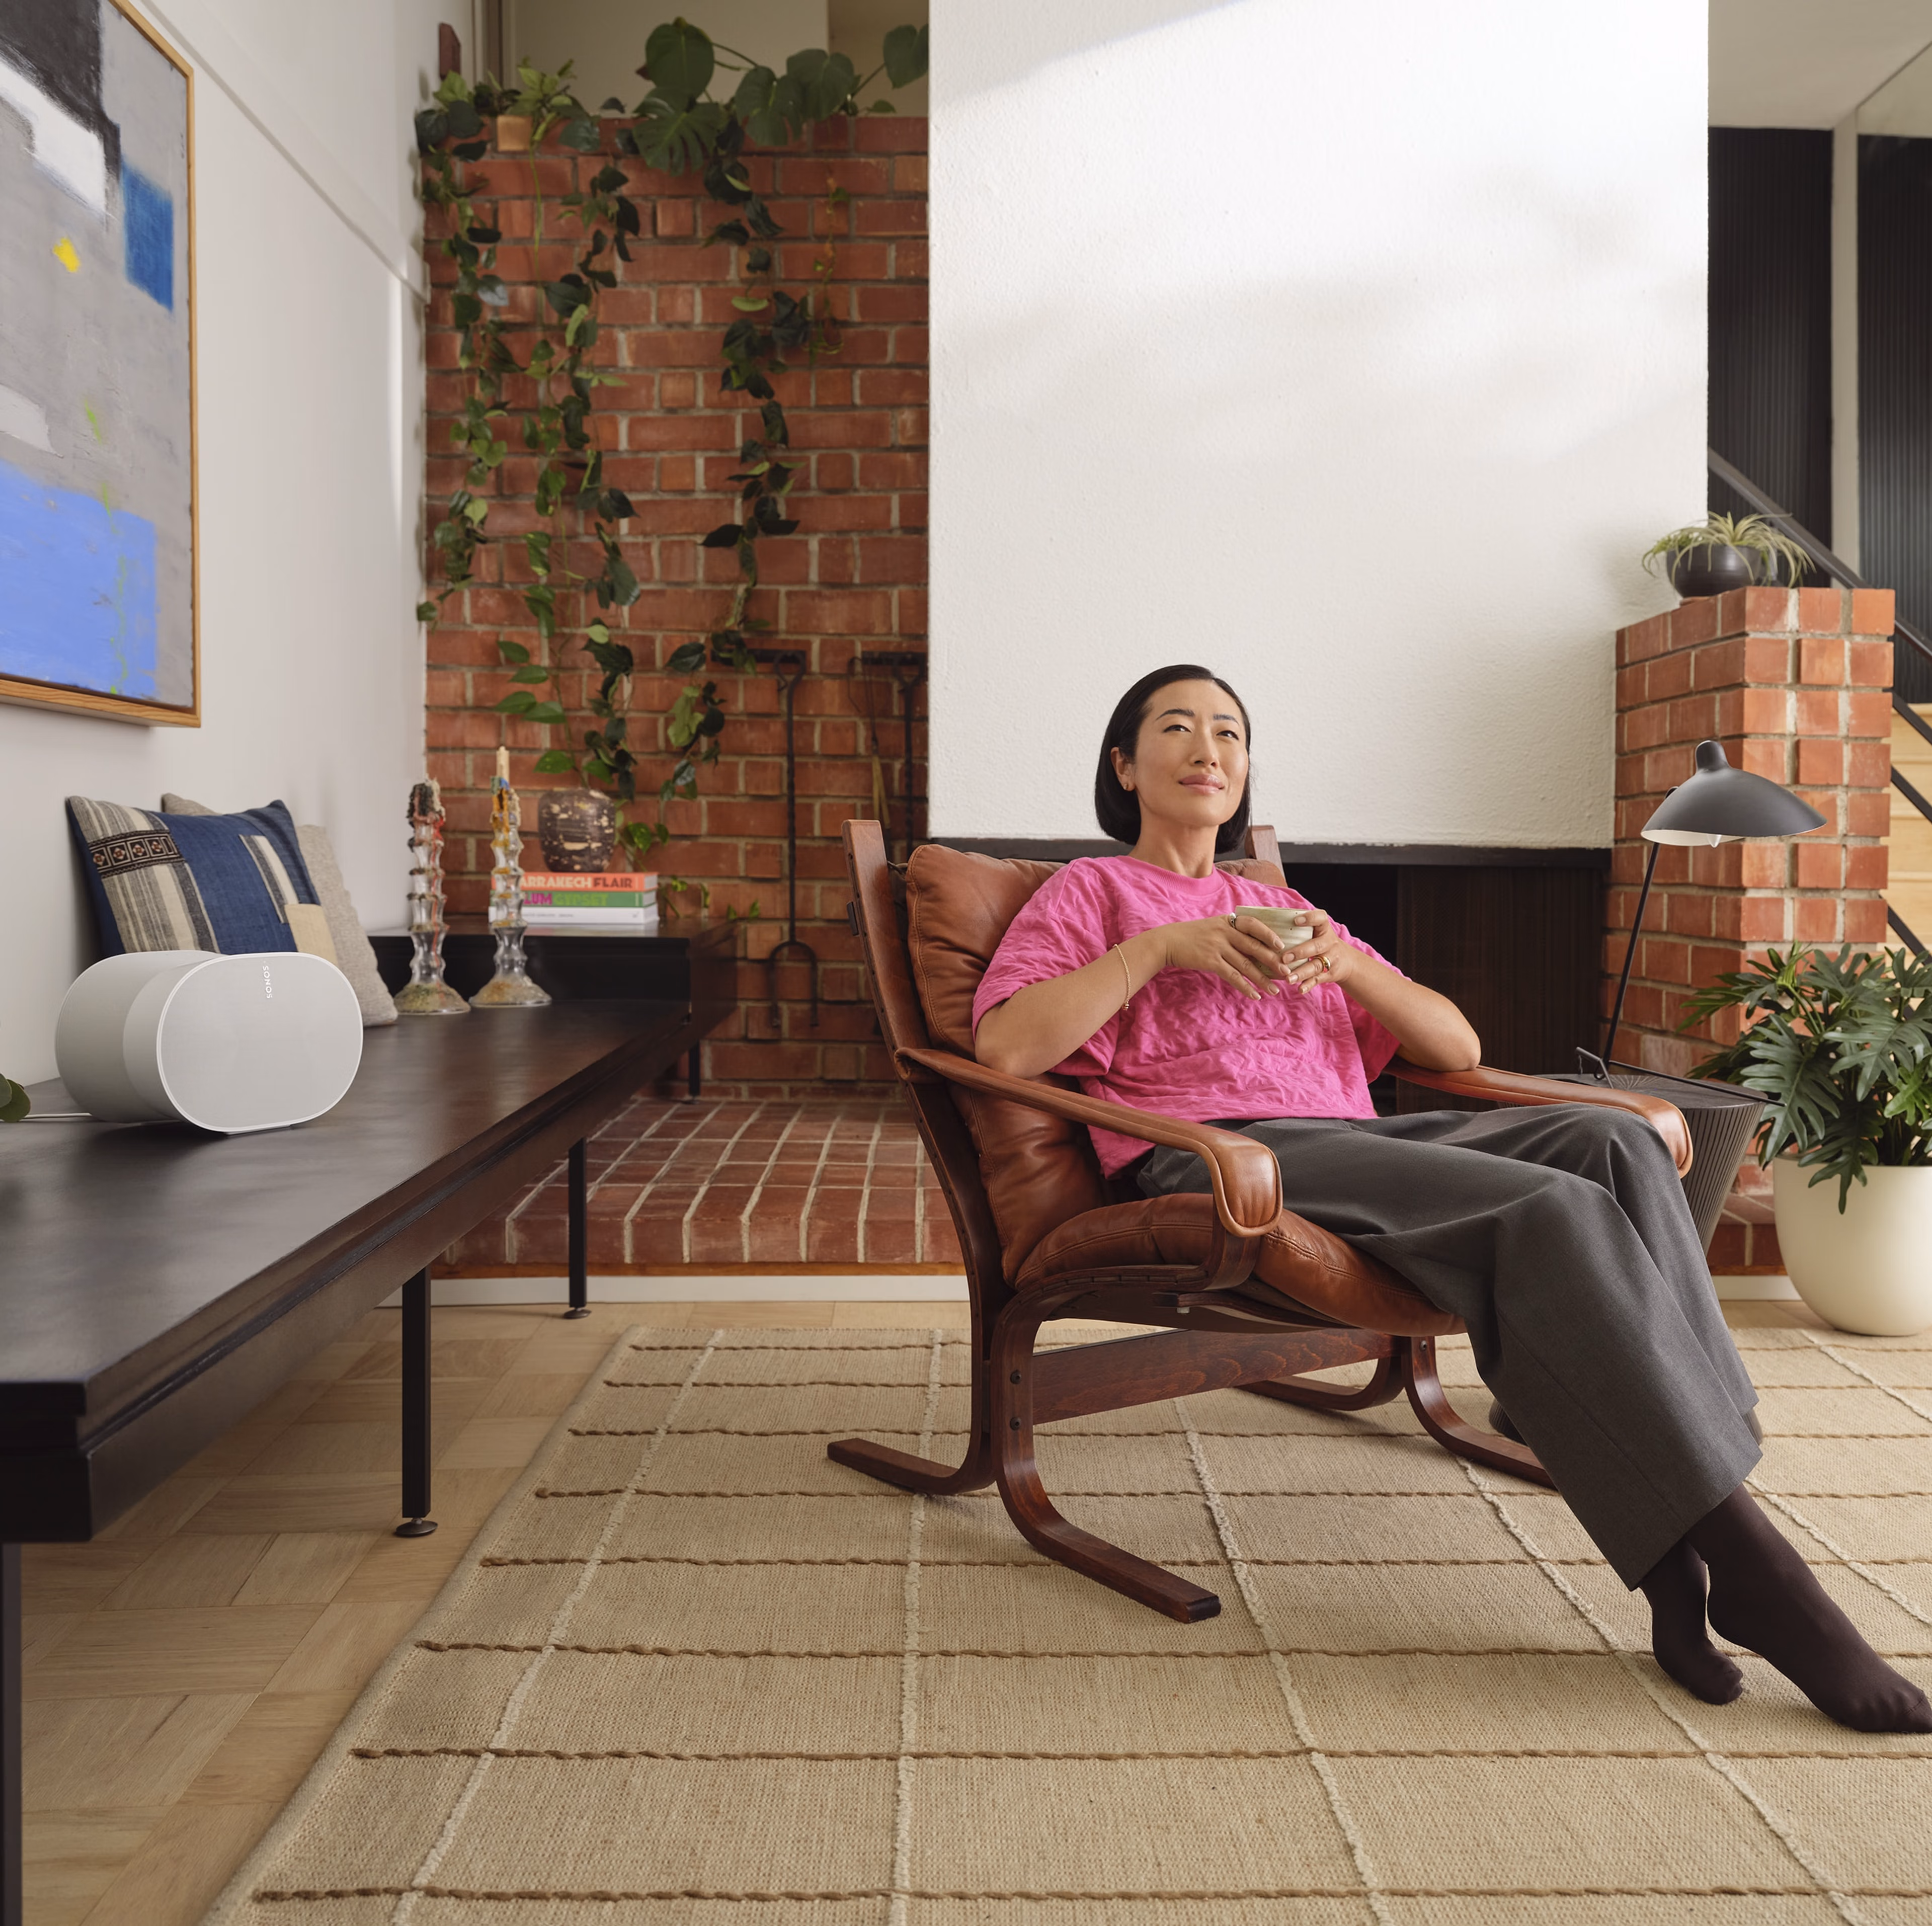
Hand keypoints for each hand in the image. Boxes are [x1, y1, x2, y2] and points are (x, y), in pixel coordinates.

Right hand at [1149, 914, 1292, 1001]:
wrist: (1167, 942)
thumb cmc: (1190, 936)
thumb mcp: (1212, 927)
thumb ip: (1230, 933)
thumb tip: (1252, 946)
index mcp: (1227, 922)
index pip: (1253, 925)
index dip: (1269, 935)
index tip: (1282, 946)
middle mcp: (1225, 932)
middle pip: (1254, 947)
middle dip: (1273, 961)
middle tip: (1287, 973)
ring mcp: (1217, 946)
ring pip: (1246, 965)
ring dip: (1262, 979)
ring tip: (1275, 990)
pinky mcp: (1210, 961)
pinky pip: (1232, 976)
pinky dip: (1245, 987)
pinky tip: (1255, 995)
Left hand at [1275, 906, 1353, 991]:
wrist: (1346, 961)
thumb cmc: (1321, 941)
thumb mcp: (1317, 931)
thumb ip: (1298, 928)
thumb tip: (1266, 923)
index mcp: (1324, 928)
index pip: (1321, 918)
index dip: (1310, 918)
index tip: (1296, 920)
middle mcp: (1329, 942)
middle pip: (1316, 946)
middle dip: (1300, 952)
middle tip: (1284, 958)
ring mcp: (1331, 959)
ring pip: (1316, 966)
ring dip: (1301, 972)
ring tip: (1288, 978)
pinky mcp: (1330, 973)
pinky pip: (1318, 979)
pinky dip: (1309, 985)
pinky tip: (1300, 989)